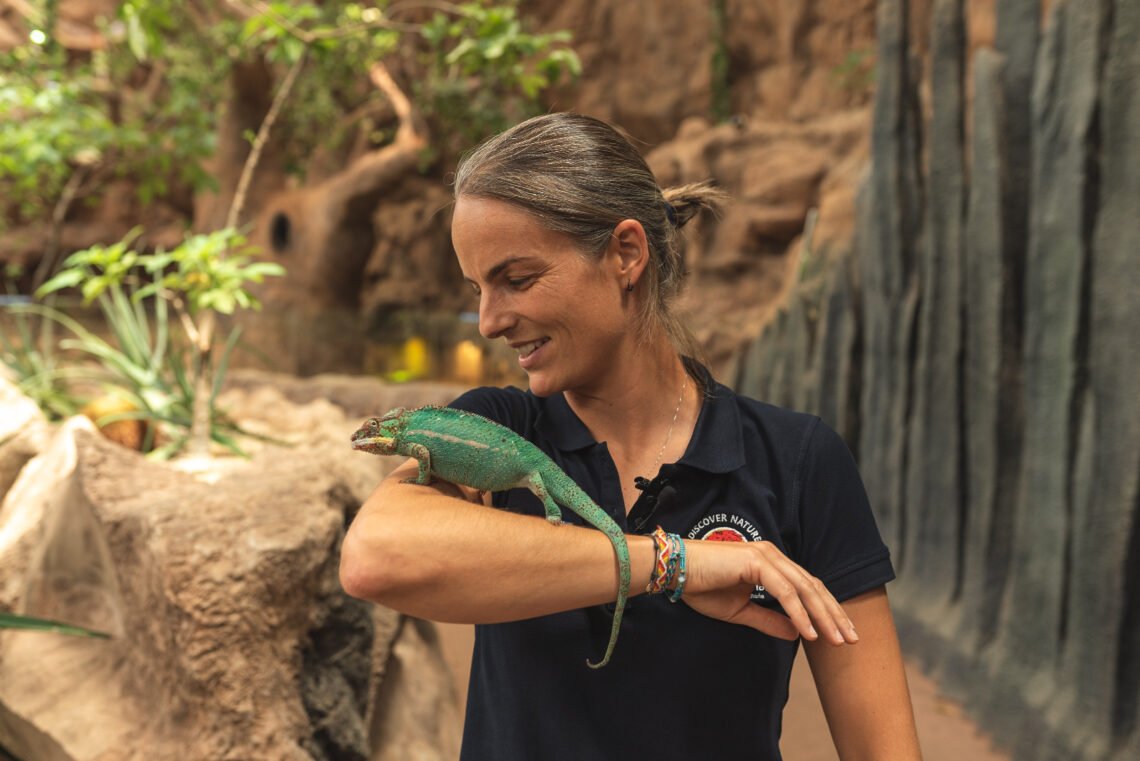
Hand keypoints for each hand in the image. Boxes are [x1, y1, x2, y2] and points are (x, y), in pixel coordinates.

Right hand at [681, 539, 858, 645]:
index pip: (808, 587)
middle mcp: (773, 555)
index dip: (827, 610)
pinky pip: (785, 592)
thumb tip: (796, 634)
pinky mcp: (756, 562)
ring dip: (823, 616)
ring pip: (805, 589)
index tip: (842, 634)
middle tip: (851, 639)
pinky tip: (809, 632)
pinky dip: (799, 613)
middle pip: (814, 587)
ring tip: (836, 640)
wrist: (675, 571)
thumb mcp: (741, 611)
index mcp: (771, 563)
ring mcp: (766, 556)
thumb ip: (770, 620)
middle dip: (834, 614)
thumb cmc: (702, 586)